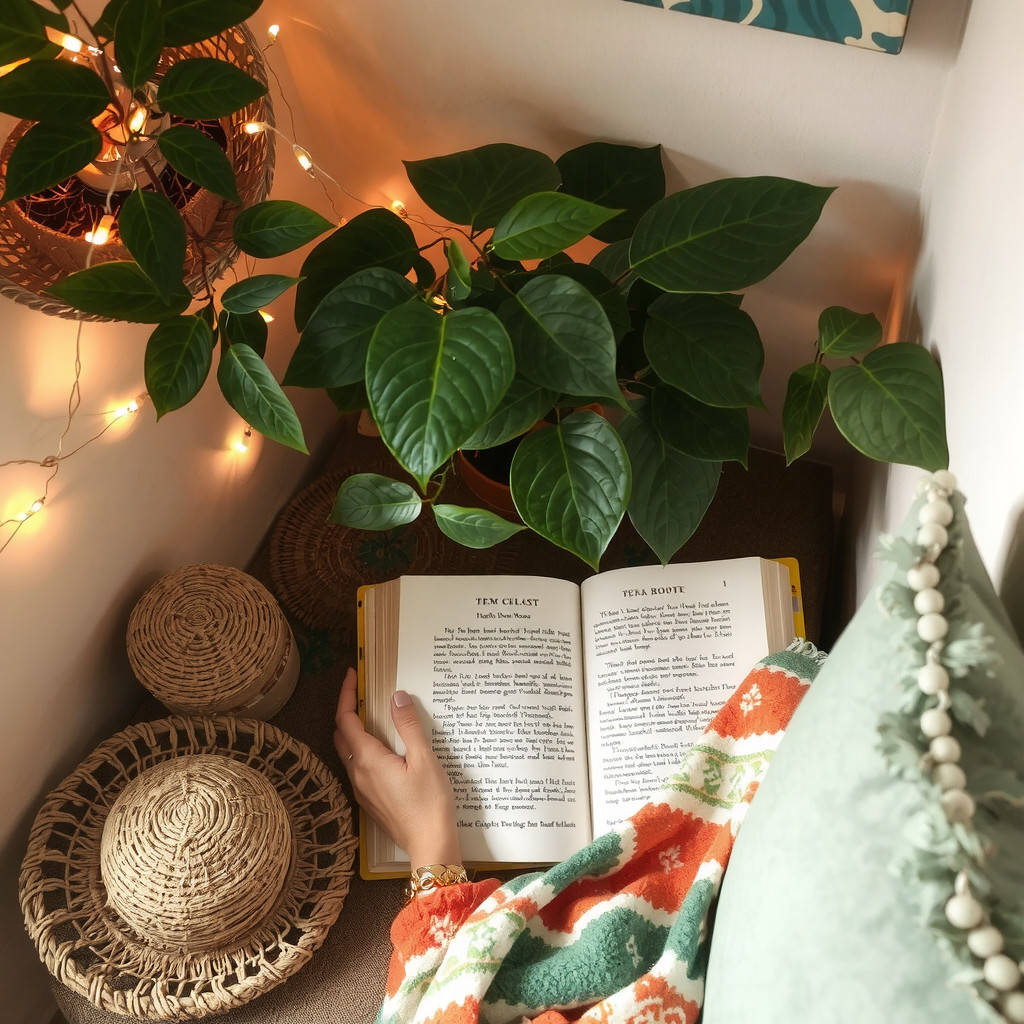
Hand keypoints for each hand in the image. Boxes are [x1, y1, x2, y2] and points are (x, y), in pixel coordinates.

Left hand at [333, 667, 460, 867]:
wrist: (430, 845)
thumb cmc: (430, 803)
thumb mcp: (425, 759)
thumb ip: (408, 726)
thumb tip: (396, 697)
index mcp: (368, 759)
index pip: (346, 719)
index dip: (347, 694)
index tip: (353, 675)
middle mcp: (357, 773)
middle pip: (341, 734)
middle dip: (346, 709)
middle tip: (361, 691)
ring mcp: (361, 789)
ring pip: (347, 751)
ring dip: (352, 729)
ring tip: (371, 714)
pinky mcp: (369, 800)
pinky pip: (356, 766)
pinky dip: (361, 748)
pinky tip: (380, 747)